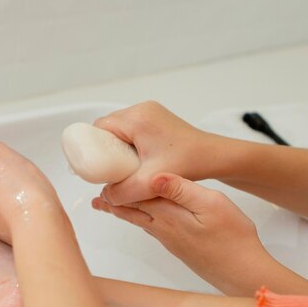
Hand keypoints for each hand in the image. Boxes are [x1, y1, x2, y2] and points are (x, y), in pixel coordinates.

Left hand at [93, 173, 271, 295]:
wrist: (242, 271)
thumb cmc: (232, 237)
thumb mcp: (212, 204)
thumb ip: (182, 189)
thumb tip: (153, 176)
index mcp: (167, 213)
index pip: (135, 195)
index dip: (118, 184)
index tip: (103, 175)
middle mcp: (162, 227)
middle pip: (130, 210)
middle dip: (112, 201)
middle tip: (95, 196)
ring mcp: (168, 239)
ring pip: (137, 220)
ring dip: (120, 211)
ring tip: (104, 206)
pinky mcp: (177, 246)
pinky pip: (149, 227)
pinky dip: (136, 219)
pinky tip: (139, 218)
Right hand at [94, 101, 217, 204]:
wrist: (215, 156)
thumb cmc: (188, 163)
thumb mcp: (150, 182)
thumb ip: (123, 193)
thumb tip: (105, 197)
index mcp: (136, 118)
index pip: (100, 127)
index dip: (92, 145)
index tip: (96, 165)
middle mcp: (141, 109)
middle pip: (108, 126)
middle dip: (103, 147)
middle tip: (108, 169)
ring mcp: (150, 111)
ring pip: (119, 127)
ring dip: (116, 144)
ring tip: (122, 166)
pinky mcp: (157, 117)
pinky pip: (132, 127)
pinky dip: (128, 141)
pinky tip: (135, 158)